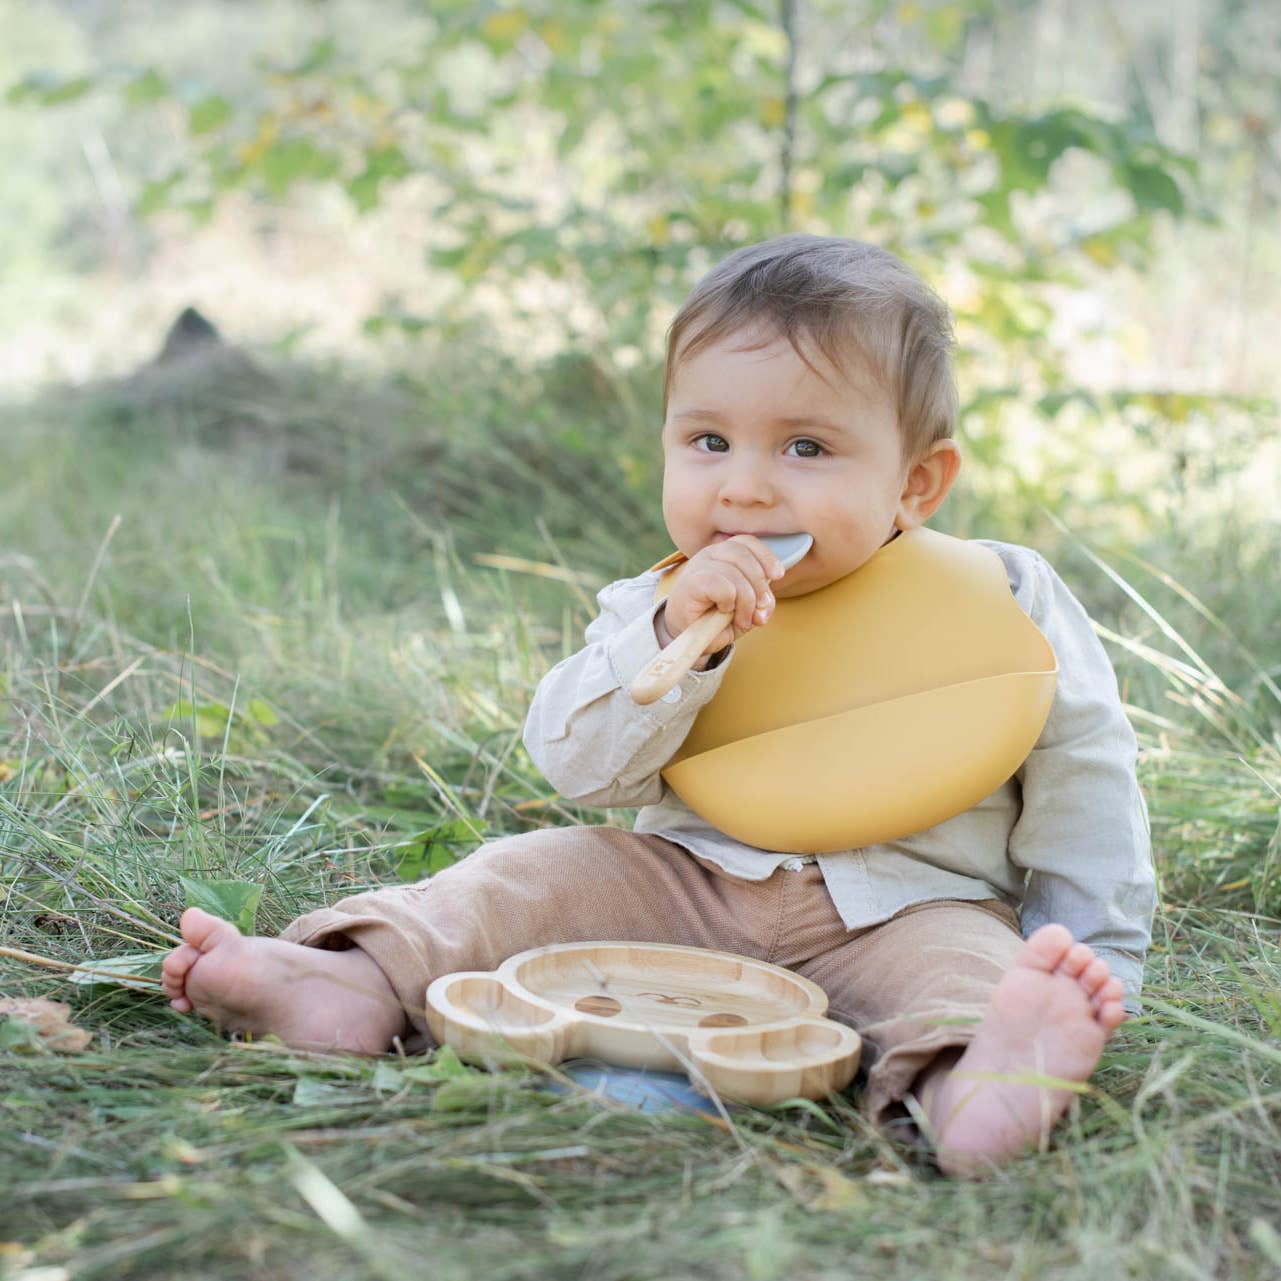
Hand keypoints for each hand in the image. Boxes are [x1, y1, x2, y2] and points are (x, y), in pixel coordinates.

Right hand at [660, 535, 785, 657]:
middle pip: (744, 556)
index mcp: (723, 554)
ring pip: (735, 573)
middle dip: (759, 586)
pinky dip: (729, 602)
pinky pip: (723, 586)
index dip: (766, 556)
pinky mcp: (692, 582)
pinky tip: (723, 611)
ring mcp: (699, 566)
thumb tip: (766, 605)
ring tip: (742, 619)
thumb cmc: (714, 618)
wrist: (684, 634)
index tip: (778, 575)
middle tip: (758, 612)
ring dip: (746, 601)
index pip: (747, 542)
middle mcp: (710, 555)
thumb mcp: (745, 610)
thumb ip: (761, 604)